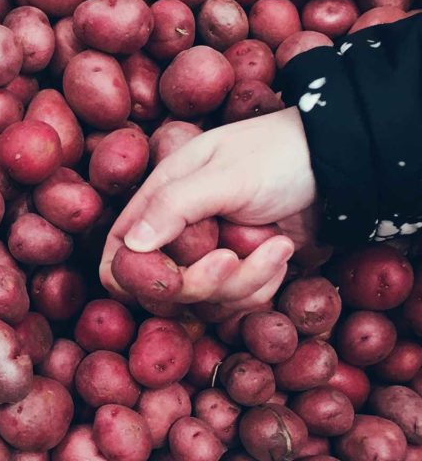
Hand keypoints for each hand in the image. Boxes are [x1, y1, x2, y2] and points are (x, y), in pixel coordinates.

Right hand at [100, 107, 318, 315]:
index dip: (132, 272)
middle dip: (199, 282)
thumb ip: (174, 206)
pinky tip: (283, 253)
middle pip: (162, 287)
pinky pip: (237, 305)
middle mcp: (178, 233)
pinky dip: (263, 287)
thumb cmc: (280, 155)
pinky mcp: (243, 276)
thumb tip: (130, 246)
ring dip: (245, 282)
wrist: (340, 167)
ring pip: (203, 302)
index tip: (166, 275)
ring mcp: (210, 257)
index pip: (119, 249)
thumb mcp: (226, 173)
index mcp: (160, 200)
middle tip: (231, 258)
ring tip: (278, 246)